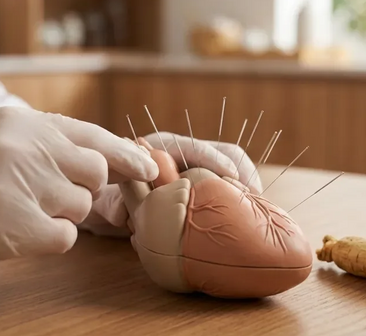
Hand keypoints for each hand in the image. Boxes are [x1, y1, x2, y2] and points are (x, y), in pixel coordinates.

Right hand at [0, 107, 157, 284]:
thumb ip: (48, 143)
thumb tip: (114, 159)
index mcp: (20, 121)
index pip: (92, 136)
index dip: (126, 155)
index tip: (151, 168)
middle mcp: (21, 145)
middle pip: (95, 171)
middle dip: (84, 189)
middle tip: (53, 198)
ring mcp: (16, 184)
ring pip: (81, 206)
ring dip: (60, 215)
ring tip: (19, 211)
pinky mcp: (11, 225)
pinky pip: (65, 237)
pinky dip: (50, 240)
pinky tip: (16, 233)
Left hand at [78, 131, 262, 236]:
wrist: (107, 195)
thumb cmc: (107, 192)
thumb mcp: (106, 198)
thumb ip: (113, 203)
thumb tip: (122, 215)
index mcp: (160, 148)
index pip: (192, 147)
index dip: (212, 159)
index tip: (229, 175)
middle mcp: (183, 154)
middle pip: (222, 151)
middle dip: (242, 170)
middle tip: (255, 195)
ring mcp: (197, 169)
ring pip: (232, 169)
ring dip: (247, 187)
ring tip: (260, 210)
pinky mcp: (206, 186)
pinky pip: (230, 188)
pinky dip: (241, 200)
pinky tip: (250, 219)